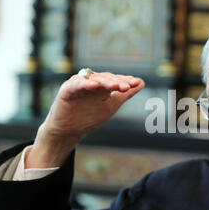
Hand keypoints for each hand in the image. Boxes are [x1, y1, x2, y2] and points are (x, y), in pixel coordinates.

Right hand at [27, 72, 144, 167]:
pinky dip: (84, 84)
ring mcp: (79, 85)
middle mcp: (90, 82)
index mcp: (102, 86)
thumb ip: (125, 94)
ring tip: (114, 85)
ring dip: (104, 82)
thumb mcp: (111, 105)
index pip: (114, 80)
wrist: (69, 131)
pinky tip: (94, 86)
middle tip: (127, 86)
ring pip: (93, 80)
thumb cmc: (89, 117)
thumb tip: (141, 82)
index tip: (136, 83)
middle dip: (117, 82)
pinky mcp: (67, 90)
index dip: (125, 81)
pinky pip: (76, 85)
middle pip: (105, 78)